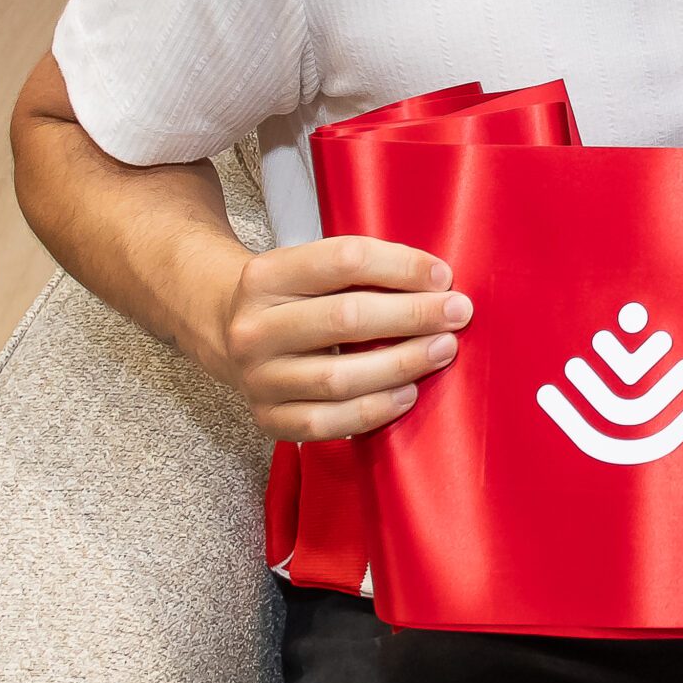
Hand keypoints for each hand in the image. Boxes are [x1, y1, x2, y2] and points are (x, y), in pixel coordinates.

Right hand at [206, 236, 471, 440]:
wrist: (224, 330)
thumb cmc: (291, 295)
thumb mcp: (310, 265)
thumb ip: (364, 267)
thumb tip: (436, 282)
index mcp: (266, 276)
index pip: (344, 260)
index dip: (401, 266)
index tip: (443, 275)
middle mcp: (254, 328)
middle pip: (346, 319)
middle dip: (413, 315)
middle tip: (458, 313)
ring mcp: (257, 378)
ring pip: (339, 377)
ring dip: (402, 364)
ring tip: (443, 350)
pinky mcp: (267, 418)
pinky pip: (327, 422)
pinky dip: (374, 410)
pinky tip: (407, 394)